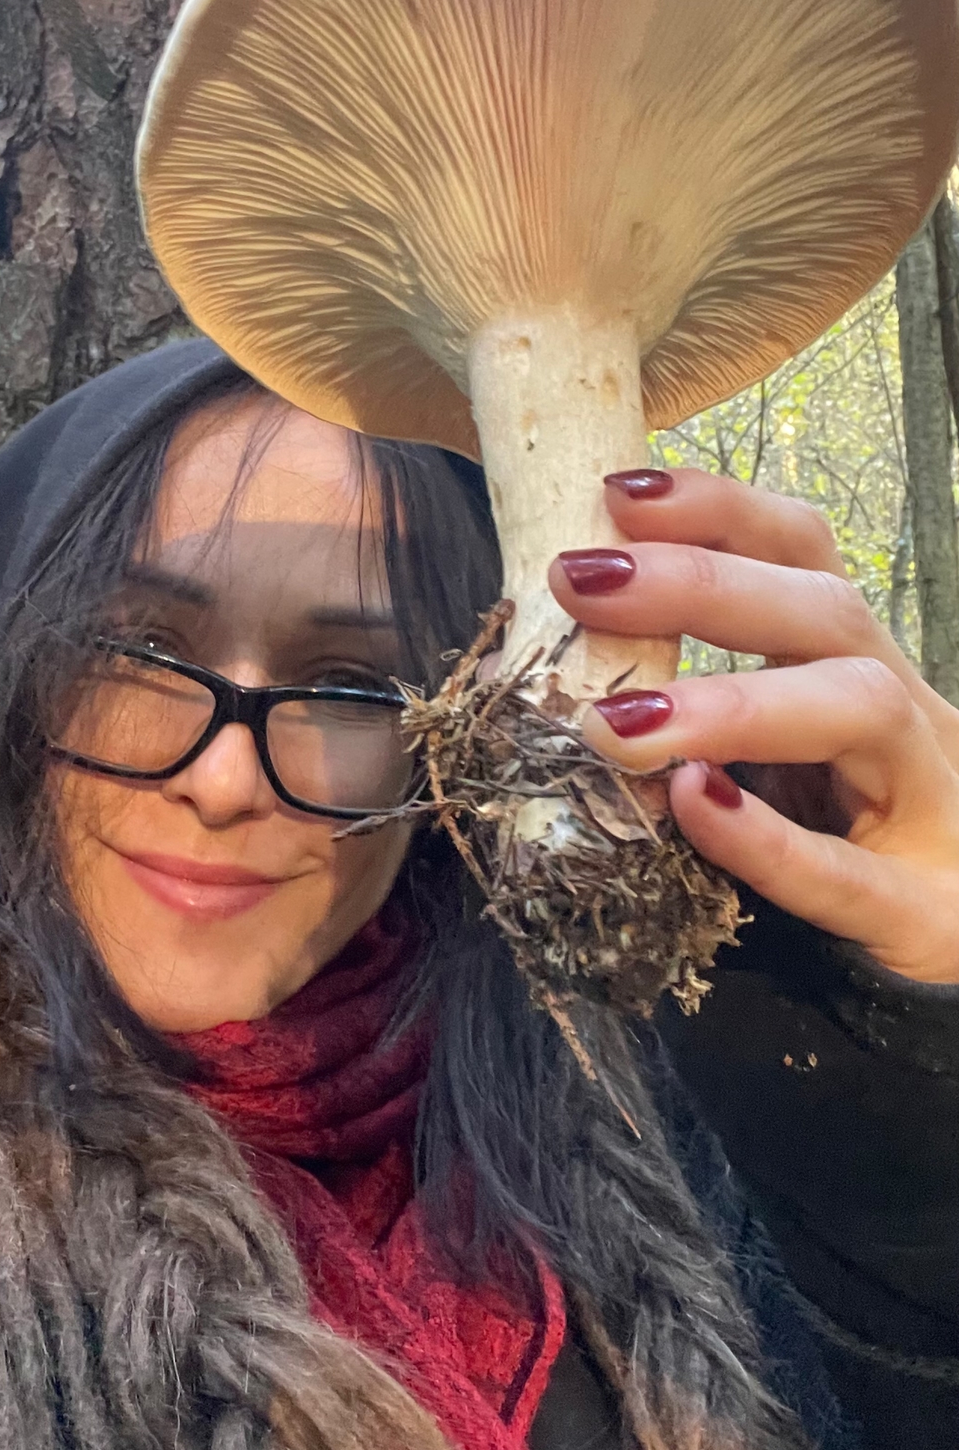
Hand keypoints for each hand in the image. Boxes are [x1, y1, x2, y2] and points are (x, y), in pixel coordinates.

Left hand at [549, 466, 958, 985]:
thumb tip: (533, 667)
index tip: (617, 493)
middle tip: (580, 577)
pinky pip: (849, 873)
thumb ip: (675, 707)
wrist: (957, 957)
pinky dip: (768, 840)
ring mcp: (929, 808)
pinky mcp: (924, 912)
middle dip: (702, 583)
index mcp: (858, 670)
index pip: (803, 556)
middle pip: (827, 613)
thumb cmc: (838, 847)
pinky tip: (696, 808)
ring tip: (618, 720)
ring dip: (735, 704)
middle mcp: (905, 717)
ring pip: (861, 712)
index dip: (721, 510)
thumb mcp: (763, 759)